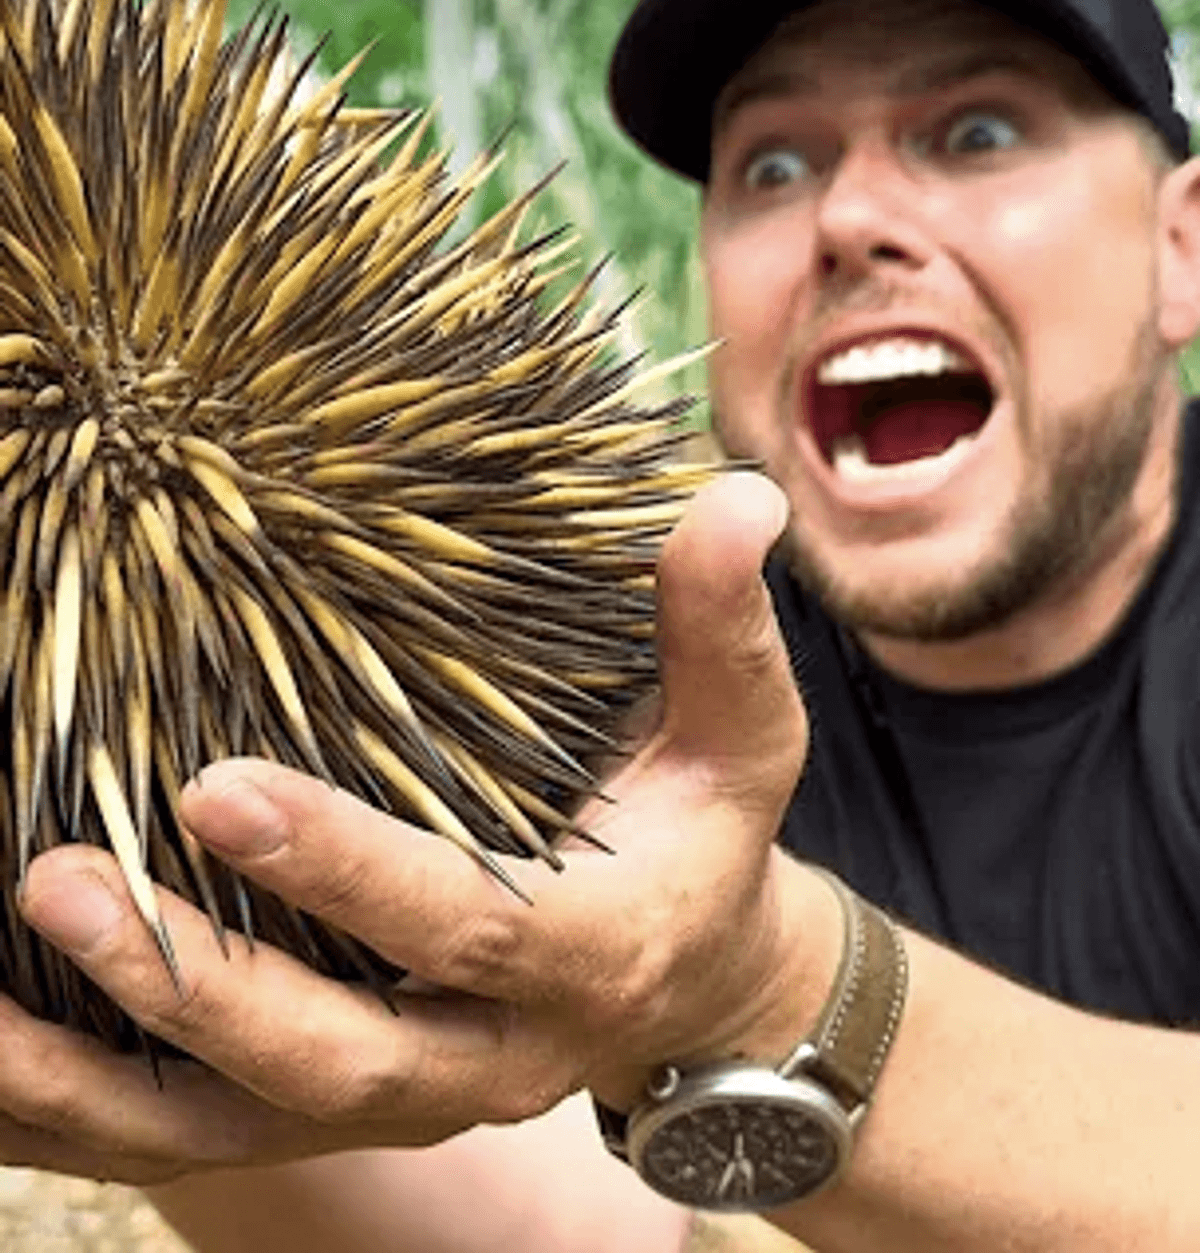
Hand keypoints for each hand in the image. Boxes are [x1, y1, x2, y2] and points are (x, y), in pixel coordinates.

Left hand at [8, 472, 838, 1182]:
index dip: (345, 870)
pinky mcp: (333, 1110)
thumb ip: (721, 627)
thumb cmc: (703, 841)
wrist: (687, 987)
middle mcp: (485, 1058)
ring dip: (92, 1079)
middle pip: (328, 1057)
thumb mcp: (739, 739)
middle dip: (194, 986)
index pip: (461, 926)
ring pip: (231, 1130)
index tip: (217, 789)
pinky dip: (74, 1108)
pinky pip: (188, 1137)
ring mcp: (398, 1098)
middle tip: (58, 881)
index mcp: (586, 957)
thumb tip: (733, 495)